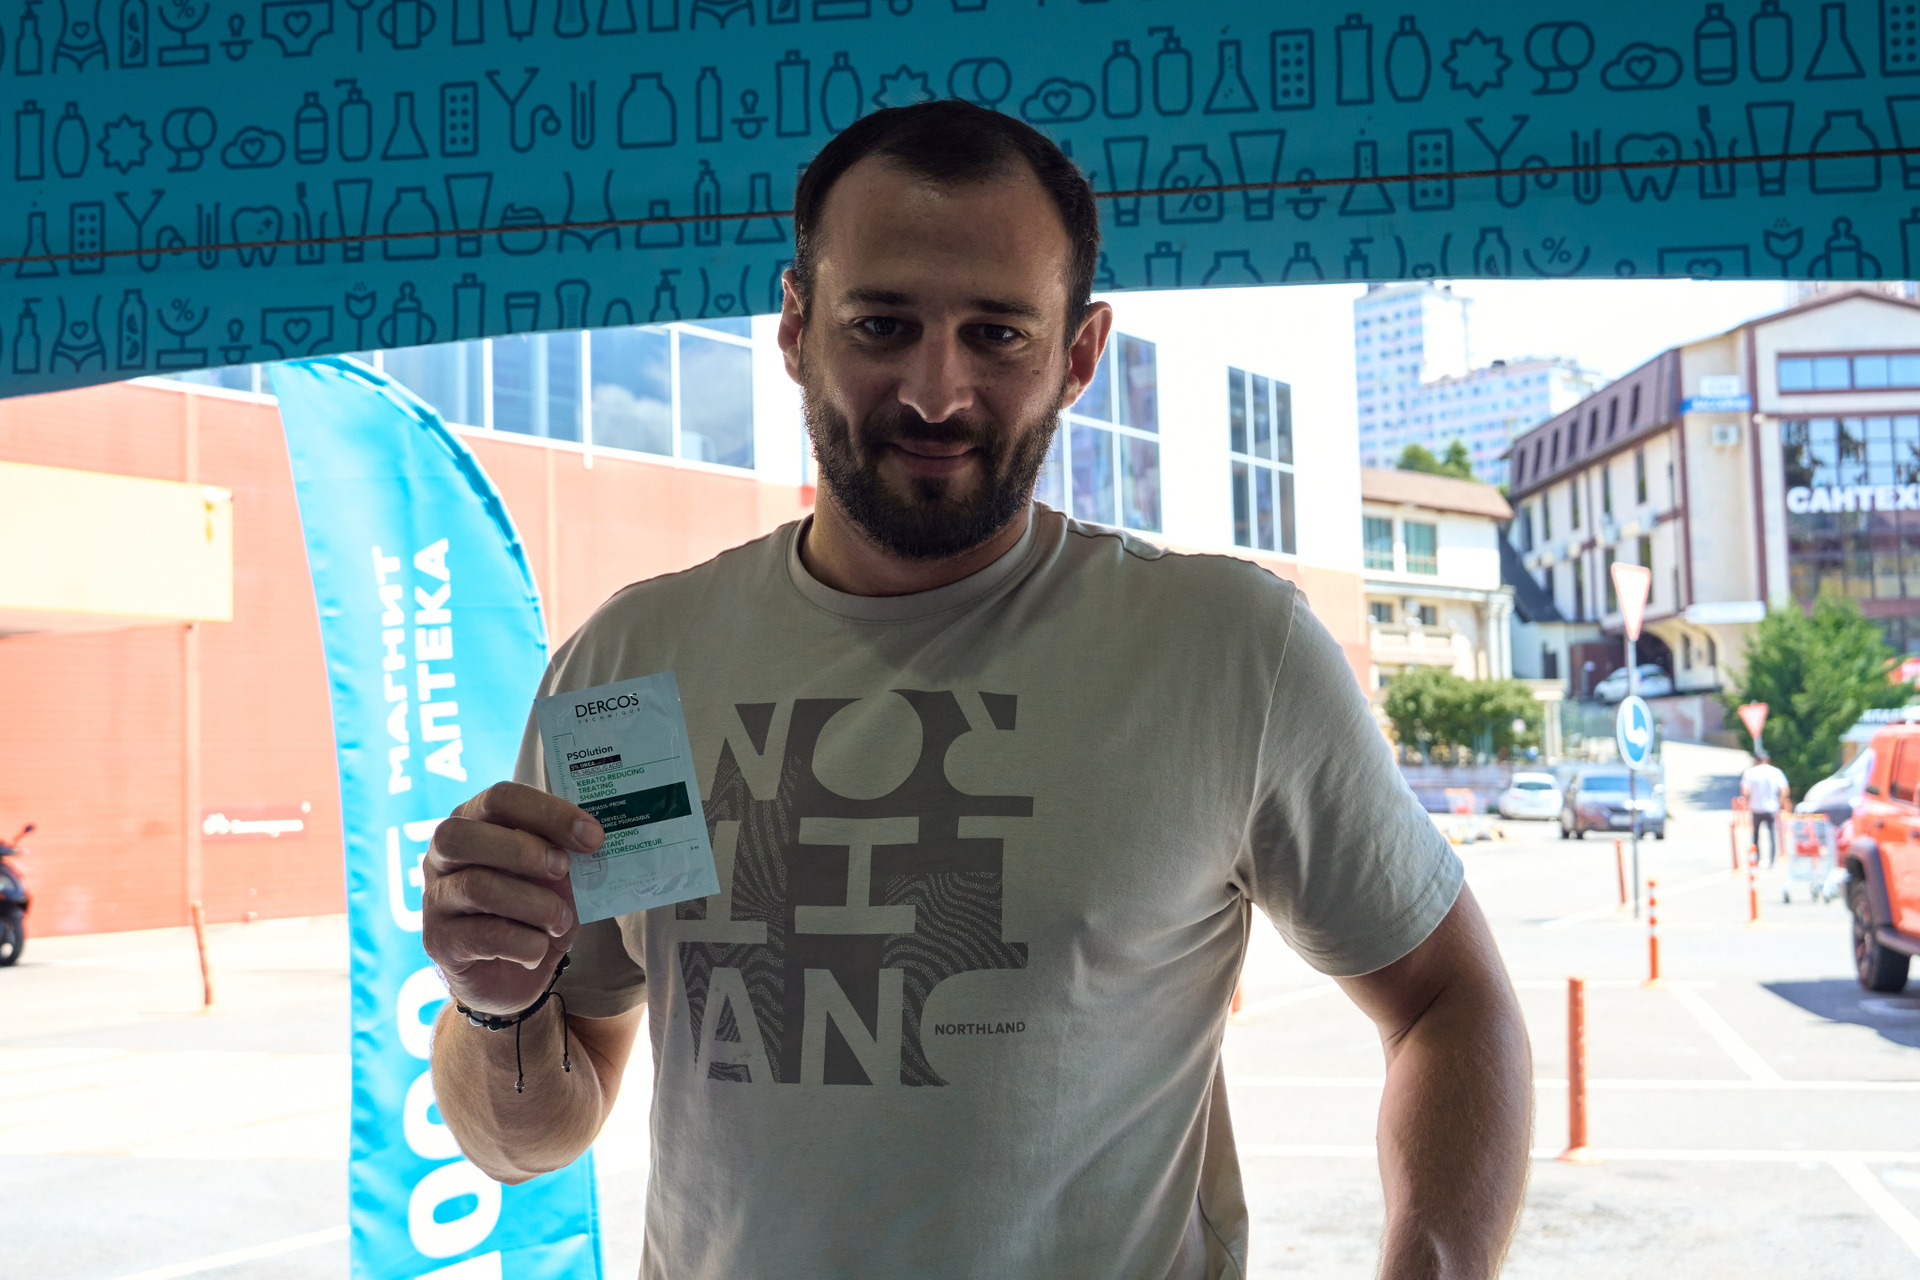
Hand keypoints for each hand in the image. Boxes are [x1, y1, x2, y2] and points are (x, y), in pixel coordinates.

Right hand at [424, 782, 603, 1015]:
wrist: (508, 977)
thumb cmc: (532, 912)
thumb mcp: (555, 879)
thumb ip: (565, 855)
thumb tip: (589, 842)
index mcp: (473, 823)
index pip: (500, 798)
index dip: (548, 812)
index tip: (592, 837)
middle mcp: (442, 856)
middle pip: (463, 834)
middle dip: (523, 850)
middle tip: (563, 869)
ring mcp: (435, 899)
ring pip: (478, 887)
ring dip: (535, 905)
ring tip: (561, 921)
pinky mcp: (439, 942)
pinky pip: (485, 936)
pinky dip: (526, 943)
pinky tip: (539, 949)